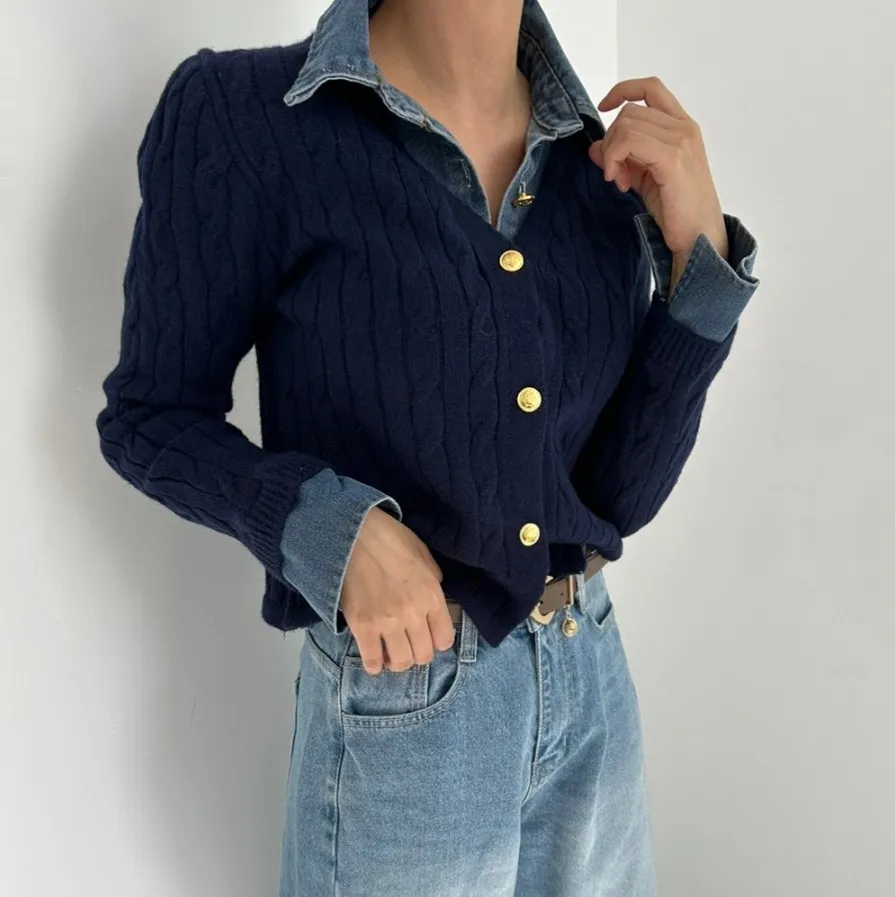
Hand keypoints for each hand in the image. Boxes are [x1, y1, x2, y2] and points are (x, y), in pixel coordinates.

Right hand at [339, 506, 455, 674]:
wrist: (354, 533)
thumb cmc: (390, 538)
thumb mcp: (424, 555)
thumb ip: (433, 580)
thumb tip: (433, 599)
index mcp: (432, 595)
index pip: (445, 639)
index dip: (437, 641)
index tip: (428, 637)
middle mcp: (414, 613)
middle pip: (423, 654)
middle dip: (418, 654)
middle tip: (408, 646)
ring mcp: (388, 622)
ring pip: (401, 662)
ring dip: (398, 662)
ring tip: (391, 655)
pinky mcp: (362, 626)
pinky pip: (372, 660)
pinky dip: (374, 665)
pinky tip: (374, 660)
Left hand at [588, 76, 728, 278]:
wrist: (699, 236)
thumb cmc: (677, 210)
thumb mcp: (642, 177)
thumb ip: (622, 157)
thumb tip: (594, 147)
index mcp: (682, 126)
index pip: (650, 88)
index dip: (622, 90)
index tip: (603, 107)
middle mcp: (684, 127)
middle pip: (629, 112)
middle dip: (611, 141)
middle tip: (613, 173)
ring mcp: (680, 140)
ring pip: (626, 124)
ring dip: (611, 154)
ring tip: (619, 181)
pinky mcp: (672, 158)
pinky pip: (628, 141)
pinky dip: (614, 159)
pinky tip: (618, 182)